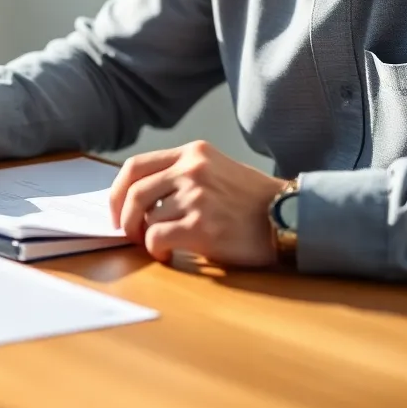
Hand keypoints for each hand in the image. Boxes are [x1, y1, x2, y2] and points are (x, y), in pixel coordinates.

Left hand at [108, 140, 286, 266]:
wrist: (290, 217)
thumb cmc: (253, 200)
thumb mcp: (217, 169)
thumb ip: (182, 174)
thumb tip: (139, 198)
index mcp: (193, 152)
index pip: (135, 166)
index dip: (116, 190)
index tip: (115, 209)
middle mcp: (192, 169)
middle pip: (133, 191)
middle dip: (123, 217)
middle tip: (128, 234)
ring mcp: (197, 196)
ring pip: (145, 218)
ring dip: (143, 237)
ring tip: (156, 245)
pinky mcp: (202, 226)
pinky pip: (158, 238)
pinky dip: (155, 250)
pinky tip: (167, 255)